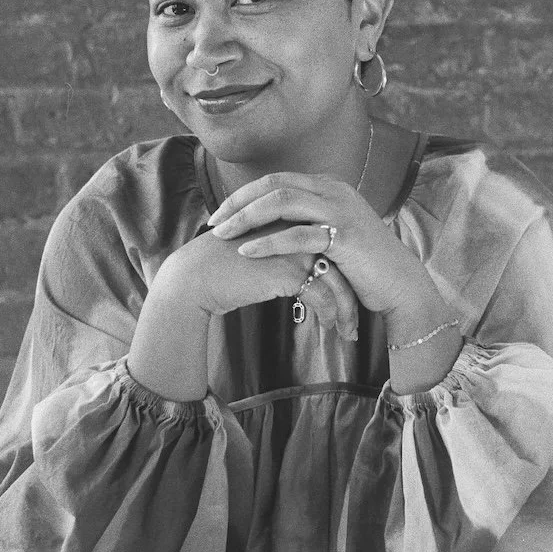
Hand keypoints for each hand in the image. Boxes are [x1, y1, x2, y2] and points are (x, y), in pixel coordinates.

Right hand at [157, 220, 360, 340]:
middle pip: (342, 263)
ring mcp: (295, 248)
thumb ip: (287, 252)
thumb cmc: (225, 266)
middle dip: (353, 295)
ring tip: (347, 332)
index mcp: (295, 219)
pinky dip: (329, 315)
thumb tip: (309, 273)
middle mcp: (299, 229)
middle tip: (356, 321)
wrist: (197, 276)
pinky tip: (328, 328)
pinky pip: (322, 297)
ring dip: (345, 311)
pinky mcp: (288, 269)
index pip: (334, 246)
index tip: (352, 296)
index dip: (346, 273)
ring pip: (337, 282)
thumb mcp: (263, 250)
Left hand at [206, 171, 445, 324]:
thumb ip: (305, 222)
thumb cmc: (361, 264)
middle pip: (273, 184)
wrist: (399, 284)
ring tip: (222, 235)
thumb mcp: (331, 234)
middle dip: (238, 203)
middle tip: (213, 224)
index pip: (275, 180)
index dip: (244, 195)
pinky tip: (248, 251)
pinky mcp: (345, 236)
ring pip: (281, 201)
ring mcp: (340, 210)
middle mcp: (333, 190)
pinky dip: (268, 241)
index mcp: (328, 186)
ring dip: (246, 218)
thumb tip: (267, 227)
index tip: (220, 214)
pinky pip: (298, 233)